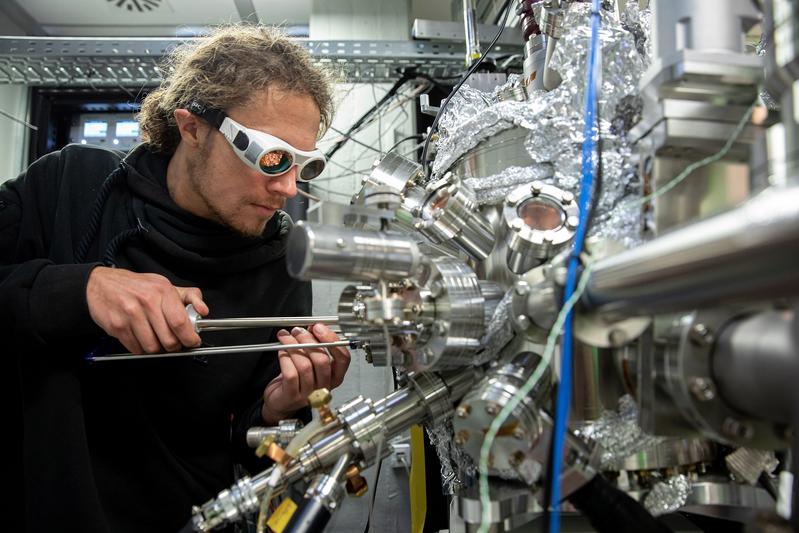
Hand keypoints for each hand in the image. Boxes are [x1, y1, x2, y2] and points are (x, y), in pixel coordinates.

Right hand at [86, 266, 208, 353]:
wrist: (101, 284)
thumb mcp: (165, 285)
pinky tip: (141, 337)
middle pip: (168, 339)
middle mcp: (147, 301)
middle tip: (174, 342)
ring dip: (157, 349)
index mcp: (162, 291)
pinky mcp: (117, 326)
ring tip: (156, 338)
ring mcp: (130, 314)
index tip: (192, 342)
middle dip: (174, 346)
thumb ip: (189, 296)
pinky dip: (141, 348)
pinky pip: (136, 348)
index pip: (180, 322)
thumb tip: (204, 311)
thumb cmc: (137, 286)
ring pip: (152, 347)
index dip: (189, 337)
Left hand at [261, 323, 350, 423]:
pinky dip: (285, 358)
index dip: (331, 340)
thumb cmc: (297, 379)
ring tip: (286, 338)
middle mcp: (325, 385)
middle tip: (298, 331)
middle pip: (322, 360)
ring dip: (293, 346)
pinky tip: (281, 351)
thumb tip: (313, 327)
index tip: (319, 328)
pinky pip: (291, 374)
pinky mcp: (293, 395)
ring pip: (305, 366)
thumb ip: (314, 344)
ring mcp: (310, 393)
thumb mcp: (310, 360)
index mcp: (335, 376)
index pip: (343, 358)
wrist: (281, 400)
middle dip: (308, 340)